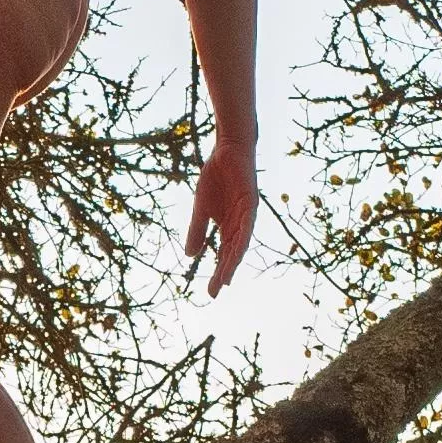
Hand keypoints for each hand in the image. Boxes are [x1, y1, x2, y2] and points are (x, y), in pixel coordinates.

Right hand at [186, 140, 257, 294]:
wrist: (227, 149)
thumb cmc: (217, 176)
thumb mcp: (201, 208)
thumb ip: (197, 230)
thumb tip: (190, 255)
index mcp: (229, 226)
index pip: (223, 254)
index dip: (217, 272)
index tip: (210, 292)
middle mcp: (240, 225)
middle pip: (232, 253)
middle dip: (223, 272)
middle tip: (214, 292)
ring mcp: (247, 215)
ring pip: (240, 243)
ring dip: (233, 261)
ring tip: (224, 279)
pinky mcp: (251, 202)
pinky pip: (247, 225)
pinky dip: (242, 239)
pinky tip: (236, 252)